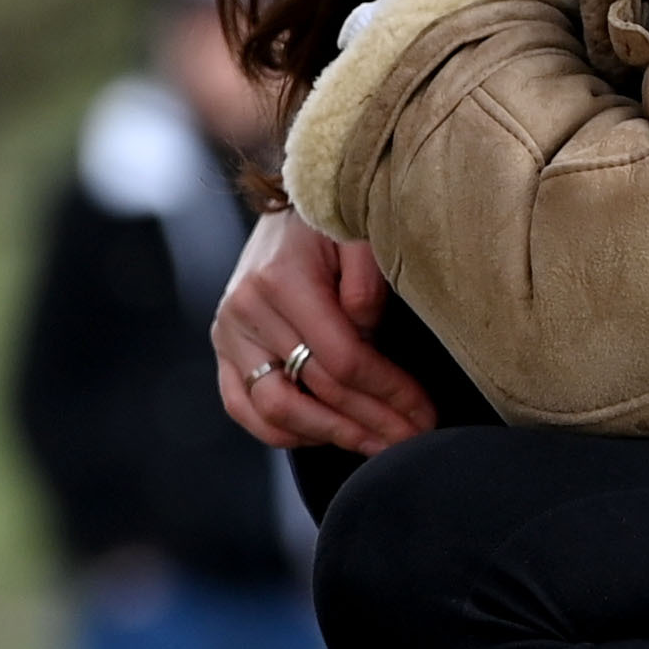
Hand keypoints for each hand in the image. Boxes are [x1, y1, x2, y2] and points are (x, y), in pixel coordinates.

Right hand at [215, 210, 434, 455]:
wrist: (288, 204)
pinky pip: (243, 408)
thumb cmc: (331, 220)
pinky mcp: (223, 348)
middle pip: (315, 390)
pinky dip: (283, 432)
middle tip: (413, 440)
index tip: (424, 413)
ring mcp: (228, 333)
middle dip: (372, 422)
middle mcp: (246, 310)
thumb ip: (367, 282)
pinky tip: (326, 435)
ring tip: (376, 445)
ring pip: (275, 410)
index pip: (342, 359)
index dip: (388, 393)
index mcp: (280, 279)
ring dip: (331, 436)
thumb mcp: (359, 233)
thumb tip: (364, 335)